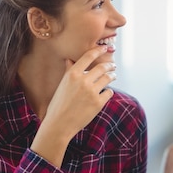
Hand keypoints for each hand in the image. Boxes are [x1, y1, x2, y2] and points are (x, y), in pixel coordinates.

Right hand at [31, 45, 116, 165]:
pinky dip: (109, 91)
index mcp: (72, 74)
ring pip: (108, 78)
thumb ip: (68, 71)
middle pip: (102, 67)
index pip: (88, 56)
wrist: (59, 124)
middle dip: (110, 65)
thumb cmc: (58, 104)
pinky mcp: (98, 103)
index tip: (105, 48)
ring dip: (112, 76)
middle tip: (113, 66)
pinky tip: (107, 92)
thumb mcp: (62, 85)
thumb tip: (70, 60)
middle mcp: (83, 81)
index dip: (99, 50)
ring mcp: (92, 92)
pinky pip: (109, 92)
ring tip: (113, 76)